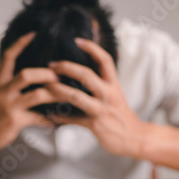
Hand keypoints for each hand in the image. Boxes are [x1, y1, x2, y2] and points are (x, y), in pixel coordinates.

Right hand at [0, 32, 65, 151]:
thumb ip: (8, 84)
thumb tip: (25, 76)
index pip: (8, 57)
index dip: (20, 44)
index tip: (33, 34)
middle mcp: (4, 91)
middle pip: (27, 75)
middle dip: (46, 74)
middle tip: (59, 76)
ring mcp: (9, 106)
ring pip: (37, 95)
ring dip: (54, 94)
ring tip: (65, 95)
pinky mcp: (15, 121)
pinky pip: (38, 118)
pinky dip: (50, 120)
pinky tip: (57, 121)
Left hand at [46, 38, 147, 157]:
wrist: (134, 137)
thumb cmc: (121, 115)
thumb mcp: (116, 95)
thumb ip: (103, 83)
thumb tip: (85, 71)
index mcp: (114, 85)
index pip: (105, 60)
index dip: (92, 48)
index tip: (77, 40)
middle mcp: (108, 94)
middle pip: (86, 75)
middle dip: (66, 68)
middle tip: (51, 65)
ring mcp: (101, 110)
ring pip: (76, 97)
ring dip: (58, 90)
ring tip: (45, 86)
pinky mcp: (95, 125)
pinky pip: (73, 120)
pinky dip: (60, 117)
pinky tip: (49, 115)